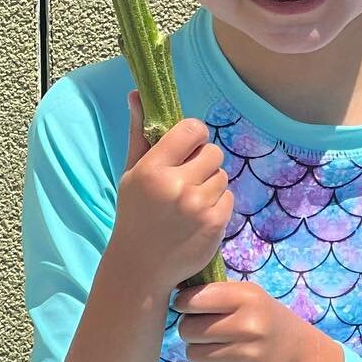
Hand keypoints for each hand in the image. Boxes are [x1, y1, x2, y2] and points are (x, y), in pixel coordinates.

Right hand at [108, 91, 232, 294]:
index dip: (194, 136)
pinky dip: (218, 204)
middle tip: (185, 180)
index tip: (186, 149)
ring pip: (222, 174)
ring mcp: (198, 205)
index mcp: (153, 169)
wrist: (139, 268)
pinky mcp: (215, 223)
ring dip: (210, 184)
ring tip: (188, 202)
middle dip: (202, 162)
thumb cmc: (135, 214)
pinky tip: (197, 217)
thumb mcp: (131, 173)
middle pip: (213, 151)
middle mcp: (176, 185)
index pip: (193, 129)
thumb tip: (136, 93)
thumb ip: (139, 133)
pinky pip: (229, 196)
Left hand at [174, 280, 326, 361]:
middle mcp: (249, 325)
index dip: (183, 303)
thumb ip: (217, 292)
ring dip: (197, 351)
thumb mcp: (249, 296)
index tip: (185, 306)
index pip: (196, 299)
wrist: (298, 353)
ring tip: (212, 346)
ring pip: (194, 354)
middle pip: (189, 330)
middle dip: (189, 329)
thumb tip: (175, 291)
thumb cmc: (264, 318)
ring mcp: (249, 355)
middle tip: (201, 329)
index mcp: (248, 297)